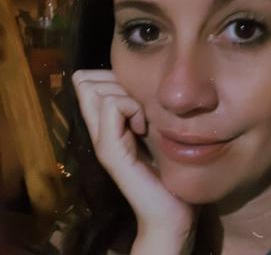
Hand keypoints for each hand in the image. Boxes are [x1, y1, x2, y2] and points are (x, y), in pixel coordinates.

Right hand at [72, 70, 196, 253]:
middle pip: (86, 81)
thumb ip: (140, 109)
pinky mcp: (110, 150)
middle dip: (115, 81)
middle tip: (137, 104)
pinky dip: (131, 108)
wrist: (170, 209)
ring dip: (125, 95)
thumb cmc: (166, 167)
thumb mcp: (153, 127)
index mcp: (106, 124)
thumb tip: (140, 80)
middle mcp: (97, 130)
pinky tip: (143, 127)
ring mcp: (101, 140)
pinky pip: (112, 107)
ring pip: (96, 89)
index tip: (133, 94)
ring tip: (141, 119)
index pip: (86, 81)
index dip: (108, 75)